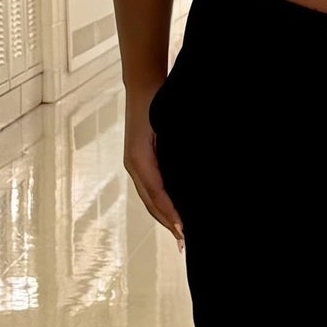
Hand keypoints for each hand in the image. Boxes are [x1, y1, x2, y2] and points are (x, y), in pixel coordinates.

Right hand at [123, 94, 184, 251]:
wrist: (144, 86)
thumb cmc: (159, 103)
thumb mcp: (170, 128)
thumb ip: (176, 153)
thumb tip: (192, 177)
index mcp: (140, 159)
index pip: (158, 194)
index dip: (171, 213)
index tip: (183, 230)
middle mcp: (134, 164)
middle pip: (151, 202)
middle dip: (167, 222)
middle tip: (184, 240)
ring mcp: (134, 163)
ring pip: (149, 198)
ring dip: (163, 216)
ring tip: (179, 232)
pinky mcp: (138, 161)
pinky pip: (149, 188)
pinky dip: (160, 203)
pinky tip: (172, 210)